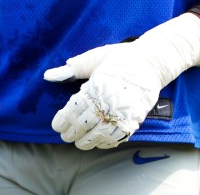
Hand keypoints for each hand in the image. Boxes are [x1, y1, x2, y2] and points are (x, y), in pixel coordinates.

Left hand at [45, 13, 199, 149]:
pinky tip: (99, 142)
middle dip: (72, 132)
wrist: (152, 62)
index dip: (63, 120)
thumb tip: (48, 75)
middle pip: (83, 125)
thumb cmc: (121, 57)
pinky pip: (117, 138)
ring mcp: (122, 113)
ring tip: (79, 142)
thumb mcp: (95, 58)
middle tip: (65, 135)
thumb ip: (72, 69)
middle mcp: (108, 102)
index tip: (57, 124)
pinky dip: (106, 142)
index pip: (73, 110)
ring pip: (99, 135)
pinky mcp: (134, 120)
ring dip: (86, 141)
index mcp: (96, 86)